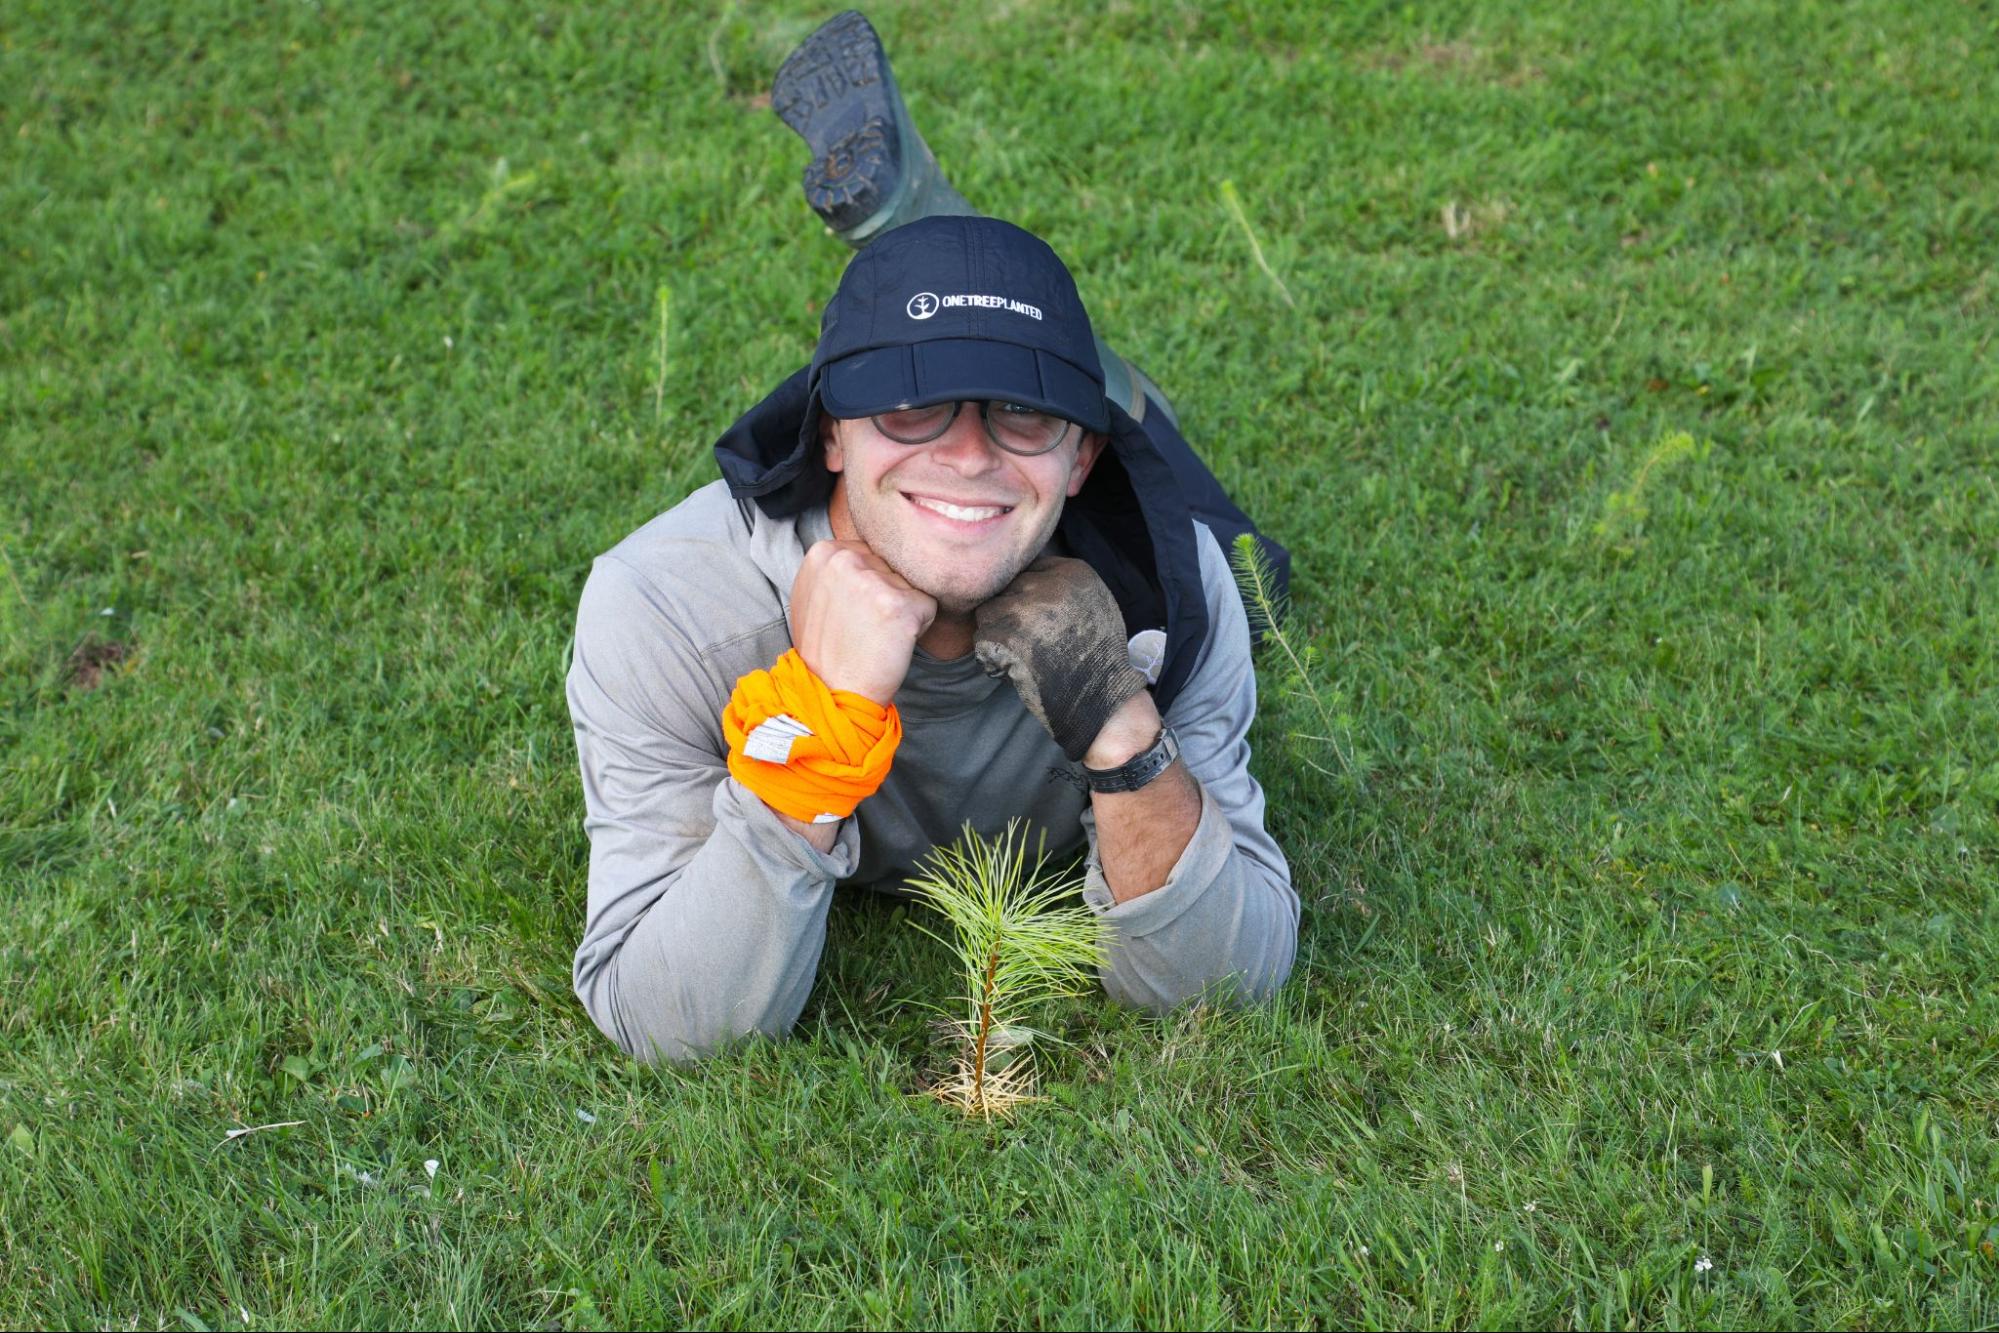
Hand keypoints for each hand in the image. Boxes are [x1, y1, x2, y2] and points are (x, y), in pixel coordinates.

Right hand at [789, 540, 937, 704]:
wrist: (833, 692)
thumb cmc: (828, 648)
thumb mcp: (816, 595)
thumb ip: (838, 567)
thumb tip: (870, 548)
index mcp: (824, 552)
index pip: (873, 554)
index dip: (871, 584)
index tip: (852, 611)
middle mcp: (845, 559)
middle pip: (894, 566)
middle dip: (889, 594)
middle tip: (865, 626)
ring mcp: (872, 580)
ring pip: (912, 584)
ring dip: (904, 610)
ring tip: (876, 634)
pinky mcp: (898, 605)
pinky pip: (929, 605)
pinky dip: (919, 627)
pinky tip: (892, 642)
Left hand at [973, 555, 1147, 760]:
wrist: (1100, 696)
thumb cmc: (1098, 656)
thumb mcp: (1095, 604)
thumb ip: (1063, 587)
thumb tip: (1027, 582)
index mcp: (1073, 571)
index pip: (1030, 571)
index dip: (1026, 597)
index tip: (1035, 619)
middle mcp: (1047, 583)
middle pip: (1007, 589)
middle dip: (1011, 615)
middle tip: (1027, 642)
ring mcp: (1026, 608)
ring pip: (989, 612)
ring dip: (998, 634)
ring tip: (1020, 655)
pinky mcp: (1008, 634)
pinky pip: (982, 639)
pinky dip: (991, 656)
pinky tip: (1012, 668)